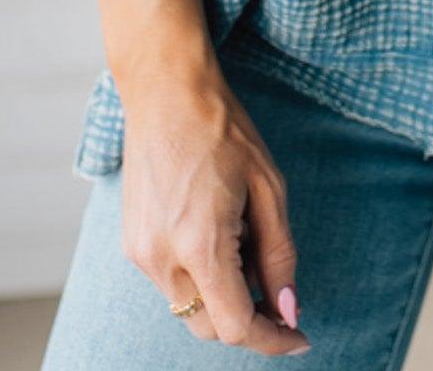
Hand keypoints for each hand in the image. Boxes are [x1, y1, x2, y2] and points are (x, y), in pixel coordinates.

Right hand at [118, 57, 309, 354]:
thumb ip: (278, 255)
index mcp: (200, 245)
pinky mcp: (132, 244)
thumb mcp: (268, 188)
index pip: (235, 327)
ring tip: (246, 243)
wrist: (166, 92)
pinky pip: (172, 283)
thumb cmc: (223, 130)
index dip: (271, 339)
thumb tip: (287, 310)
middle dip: (249, 321)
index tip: (299, 337)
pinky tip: (218, 233)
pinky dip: (200, 278)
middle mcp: (162, 259)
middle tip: (280, 296)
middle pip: (209, 328)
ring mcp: (141, 254)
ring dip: (223, 297)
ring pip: (189, 308)